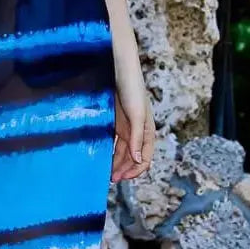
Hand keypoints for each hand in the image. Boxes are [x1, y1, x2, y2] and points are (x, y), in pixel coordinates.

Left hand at [111, 58, 154, 181]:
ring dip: (116, 163)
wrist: (120, 69)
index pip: (144, 158)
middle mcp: (138, 132)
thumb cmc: (132, 89)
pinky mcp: (116, 122)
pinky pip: (114, 142)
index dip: (135, 170)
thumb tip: (137, 160)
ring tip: (105, 172)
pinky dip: (110, 151)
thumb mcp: (137, 115)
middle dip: (124, 169)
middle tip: (110, 179)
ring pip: (122, 151)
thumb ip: (137, 138)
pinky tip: (101, 157)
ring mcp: (126, 127)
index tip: (122, 178)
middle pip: (132, 157)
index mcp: (148, 131)